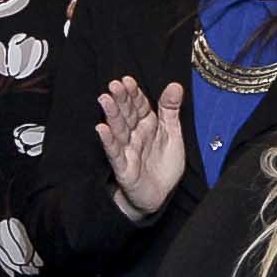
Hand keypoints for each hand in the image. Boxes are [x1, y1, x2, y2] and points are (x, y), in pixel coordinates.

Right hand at [95, 75, 187, 220]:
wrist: (160, 195)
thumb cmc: (163, 165)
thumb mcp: (172, 133)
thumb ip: (171, 109)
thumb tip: (175, 85)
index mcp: (147, 125)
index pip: (139, 106)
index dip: (134, 94)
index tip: (128, 80)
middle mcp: (135, 135)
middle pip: (127, 115)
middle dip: (121, 100)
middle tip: (114, 85)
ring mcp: (127, 150)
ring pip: (118, 130)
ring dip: (111, 115)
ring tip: (105, 100)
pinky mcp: (123, 168)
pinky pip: (115, 153)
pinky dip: (108, 141)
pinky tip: (101, 129)